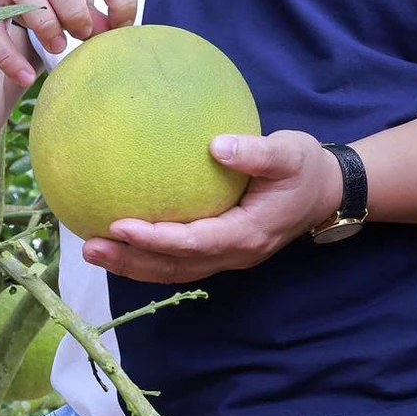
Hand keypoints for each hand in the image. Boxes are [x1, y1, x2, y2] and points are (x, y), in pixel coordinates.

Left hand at [84, 131, 344, 284]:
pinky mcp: (221, 249)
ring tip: (93, 250)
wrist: (326, 191)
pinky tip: (120, 240)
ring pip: (174, 270)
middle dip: (132, 260)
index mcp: (248, 233)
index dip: (156, 239)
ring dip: (133, 265)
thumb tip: (216, 145)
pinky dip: (148, 256)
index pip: (195, 242)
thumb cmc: (305, 168)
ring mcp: (228, 256)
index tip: (120, 225)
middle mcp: (235, 253)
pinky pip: (180, 259)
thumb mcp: (289, 153)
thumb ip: (256, 152)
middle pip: (175, 267)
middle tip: (90, 247)